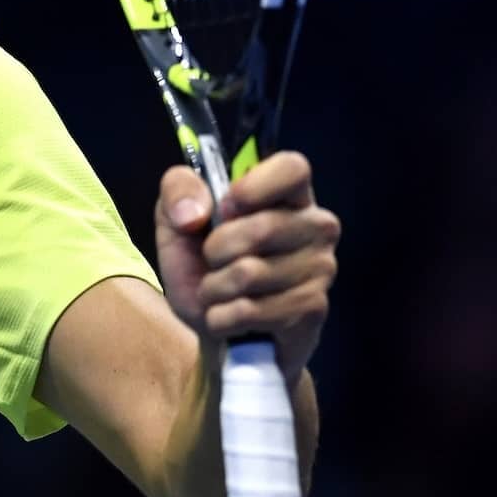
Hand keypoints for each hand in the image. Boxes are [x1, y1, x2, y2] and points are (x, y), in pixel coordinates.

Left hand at [154, 151, 339, 382]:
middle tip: (212, 262)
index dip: (256, 185)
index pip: (293, 167)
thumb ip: (177, 193)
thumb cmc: (202, 267)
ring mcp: (321, 267)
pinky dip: (222, 317)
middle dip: (214, 251)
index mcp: (287, 194)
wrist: (215, 329)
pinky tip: (229, 317)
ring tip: (219, 292)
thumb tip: (193, 213)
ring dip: (214, 289)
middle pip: (260, 227)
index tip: (227, 206)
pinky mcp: (313, 309)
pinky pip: (251, 310)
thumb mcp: (175, 223)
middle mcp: (315, 225)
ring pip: (249, 273)